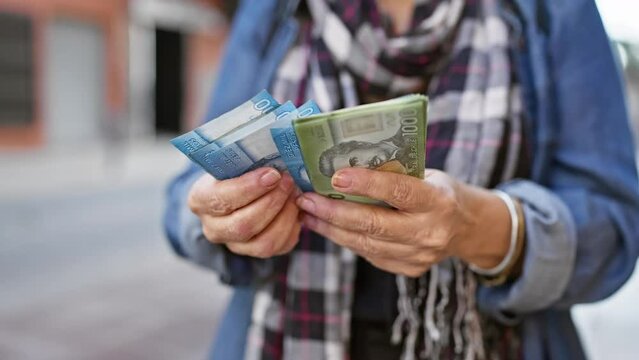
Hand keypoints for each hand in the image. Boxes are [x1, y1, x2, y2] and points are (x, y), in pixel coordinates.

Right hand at [188, 168, 300, 257]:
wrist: (236, 191)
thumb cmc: (236, 170)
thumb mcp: (233, 161)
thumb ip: (248, 159)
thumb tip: (278, 152)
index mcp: (201, 200)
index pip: (222, 199)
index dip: (250, 188)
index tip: (272, 174)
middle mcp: (213, 228)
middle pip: (244, 226)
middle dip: (271, 202)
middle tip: (288, 182)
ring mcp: (234, 245)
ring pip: (264, 243)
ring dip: (286, 217)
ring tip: (296, 195)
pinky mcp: (256, 253)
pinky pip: (280, 246)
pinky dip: (293, 227)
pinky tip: (297, 208)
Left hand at [296, 168, 511, 276]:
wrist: (466, 227)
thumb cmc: (438, 191)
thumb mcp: (426, 174)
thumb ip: (393, 173)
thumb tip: (343, 164)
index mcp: (438, 200)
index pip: (399, 191)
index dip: (367, 184)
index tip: (336, 177)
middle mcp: (429, 232)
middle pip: (374, 225)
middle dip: (334, 212)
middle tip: (307, 199)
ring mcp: (418, 255)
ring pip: (365, 243)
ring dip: (331, 228)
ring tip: (308, 213)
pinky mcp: (408, 269)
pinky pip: (368, 254)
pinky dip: (344, 239)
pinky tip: (326, 227)